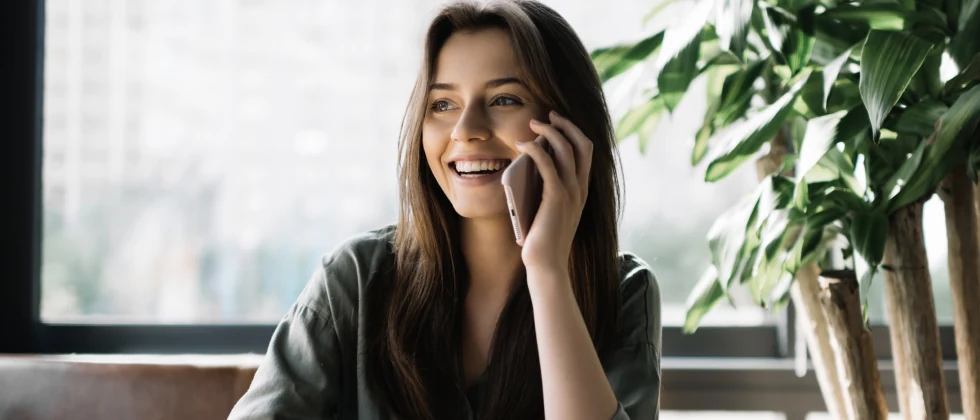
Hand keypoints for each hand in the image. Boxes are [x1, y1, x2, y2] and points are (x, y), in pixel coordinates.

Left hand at [516, 110, 592, 273]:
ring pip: (566, 148)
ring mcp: (571, 192)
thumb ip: (547, 188)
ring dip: (549, 130)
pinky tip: (522, 144)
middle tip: (547, 115)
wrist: (547, 264)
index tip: (557, 121)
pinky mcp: (556, 197)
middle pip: (582, 143)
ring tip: (533, 124)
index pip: (587, 151)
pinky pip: (547, 163)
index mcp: (582, 190)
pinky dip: (535, 148)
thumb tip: (531, 163)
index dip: (574, 131)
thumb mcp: (549, 209)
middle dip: (565, 124)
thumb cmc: (543, 240)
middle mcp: (581, 188)